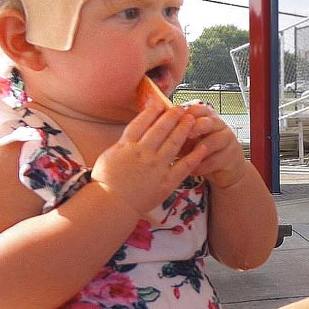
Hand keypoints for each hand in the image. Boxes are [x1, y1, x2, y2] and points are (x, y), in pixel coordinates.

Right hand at [91, 103, 206, 214]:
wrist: (112, 205)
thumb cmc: (106, 182)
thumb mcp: (108, 156)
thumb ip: (123, 144)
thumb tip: (132, 133)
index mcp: (127, 146)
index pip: (142, 123)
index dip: (152, 111)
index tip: (161, 104)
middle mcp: (143, 153)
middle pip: (161, 129)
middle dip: (172, 116)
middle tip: (181, 108)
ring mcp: (156, 167)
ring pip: (174, 143)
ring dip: (184, 129)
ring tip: (191, 119)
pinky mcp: (166, 181)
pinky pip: (184, 165)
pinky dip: (195, 155)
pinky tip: (202, 146)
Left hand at [180, 101, 247, 187]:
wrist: (225, 167)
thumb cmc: (201, 149)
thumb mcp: (188, 138)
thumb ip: (176, 131)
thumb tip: (154, 126)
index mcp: (206, 117)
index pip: (197, 109)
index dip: (185, 114)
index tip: (173, 120)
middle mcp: (218, 126)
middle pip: (208, 122)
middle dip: (194, 128)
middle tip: (184, 135)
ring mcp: (226, 140)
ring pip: (213, 141)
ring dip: (198, 150)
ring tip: (186, 157)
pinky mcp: (230, 156)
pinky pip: (215, 160)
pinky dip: (202, 166)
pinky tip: (192, 170)